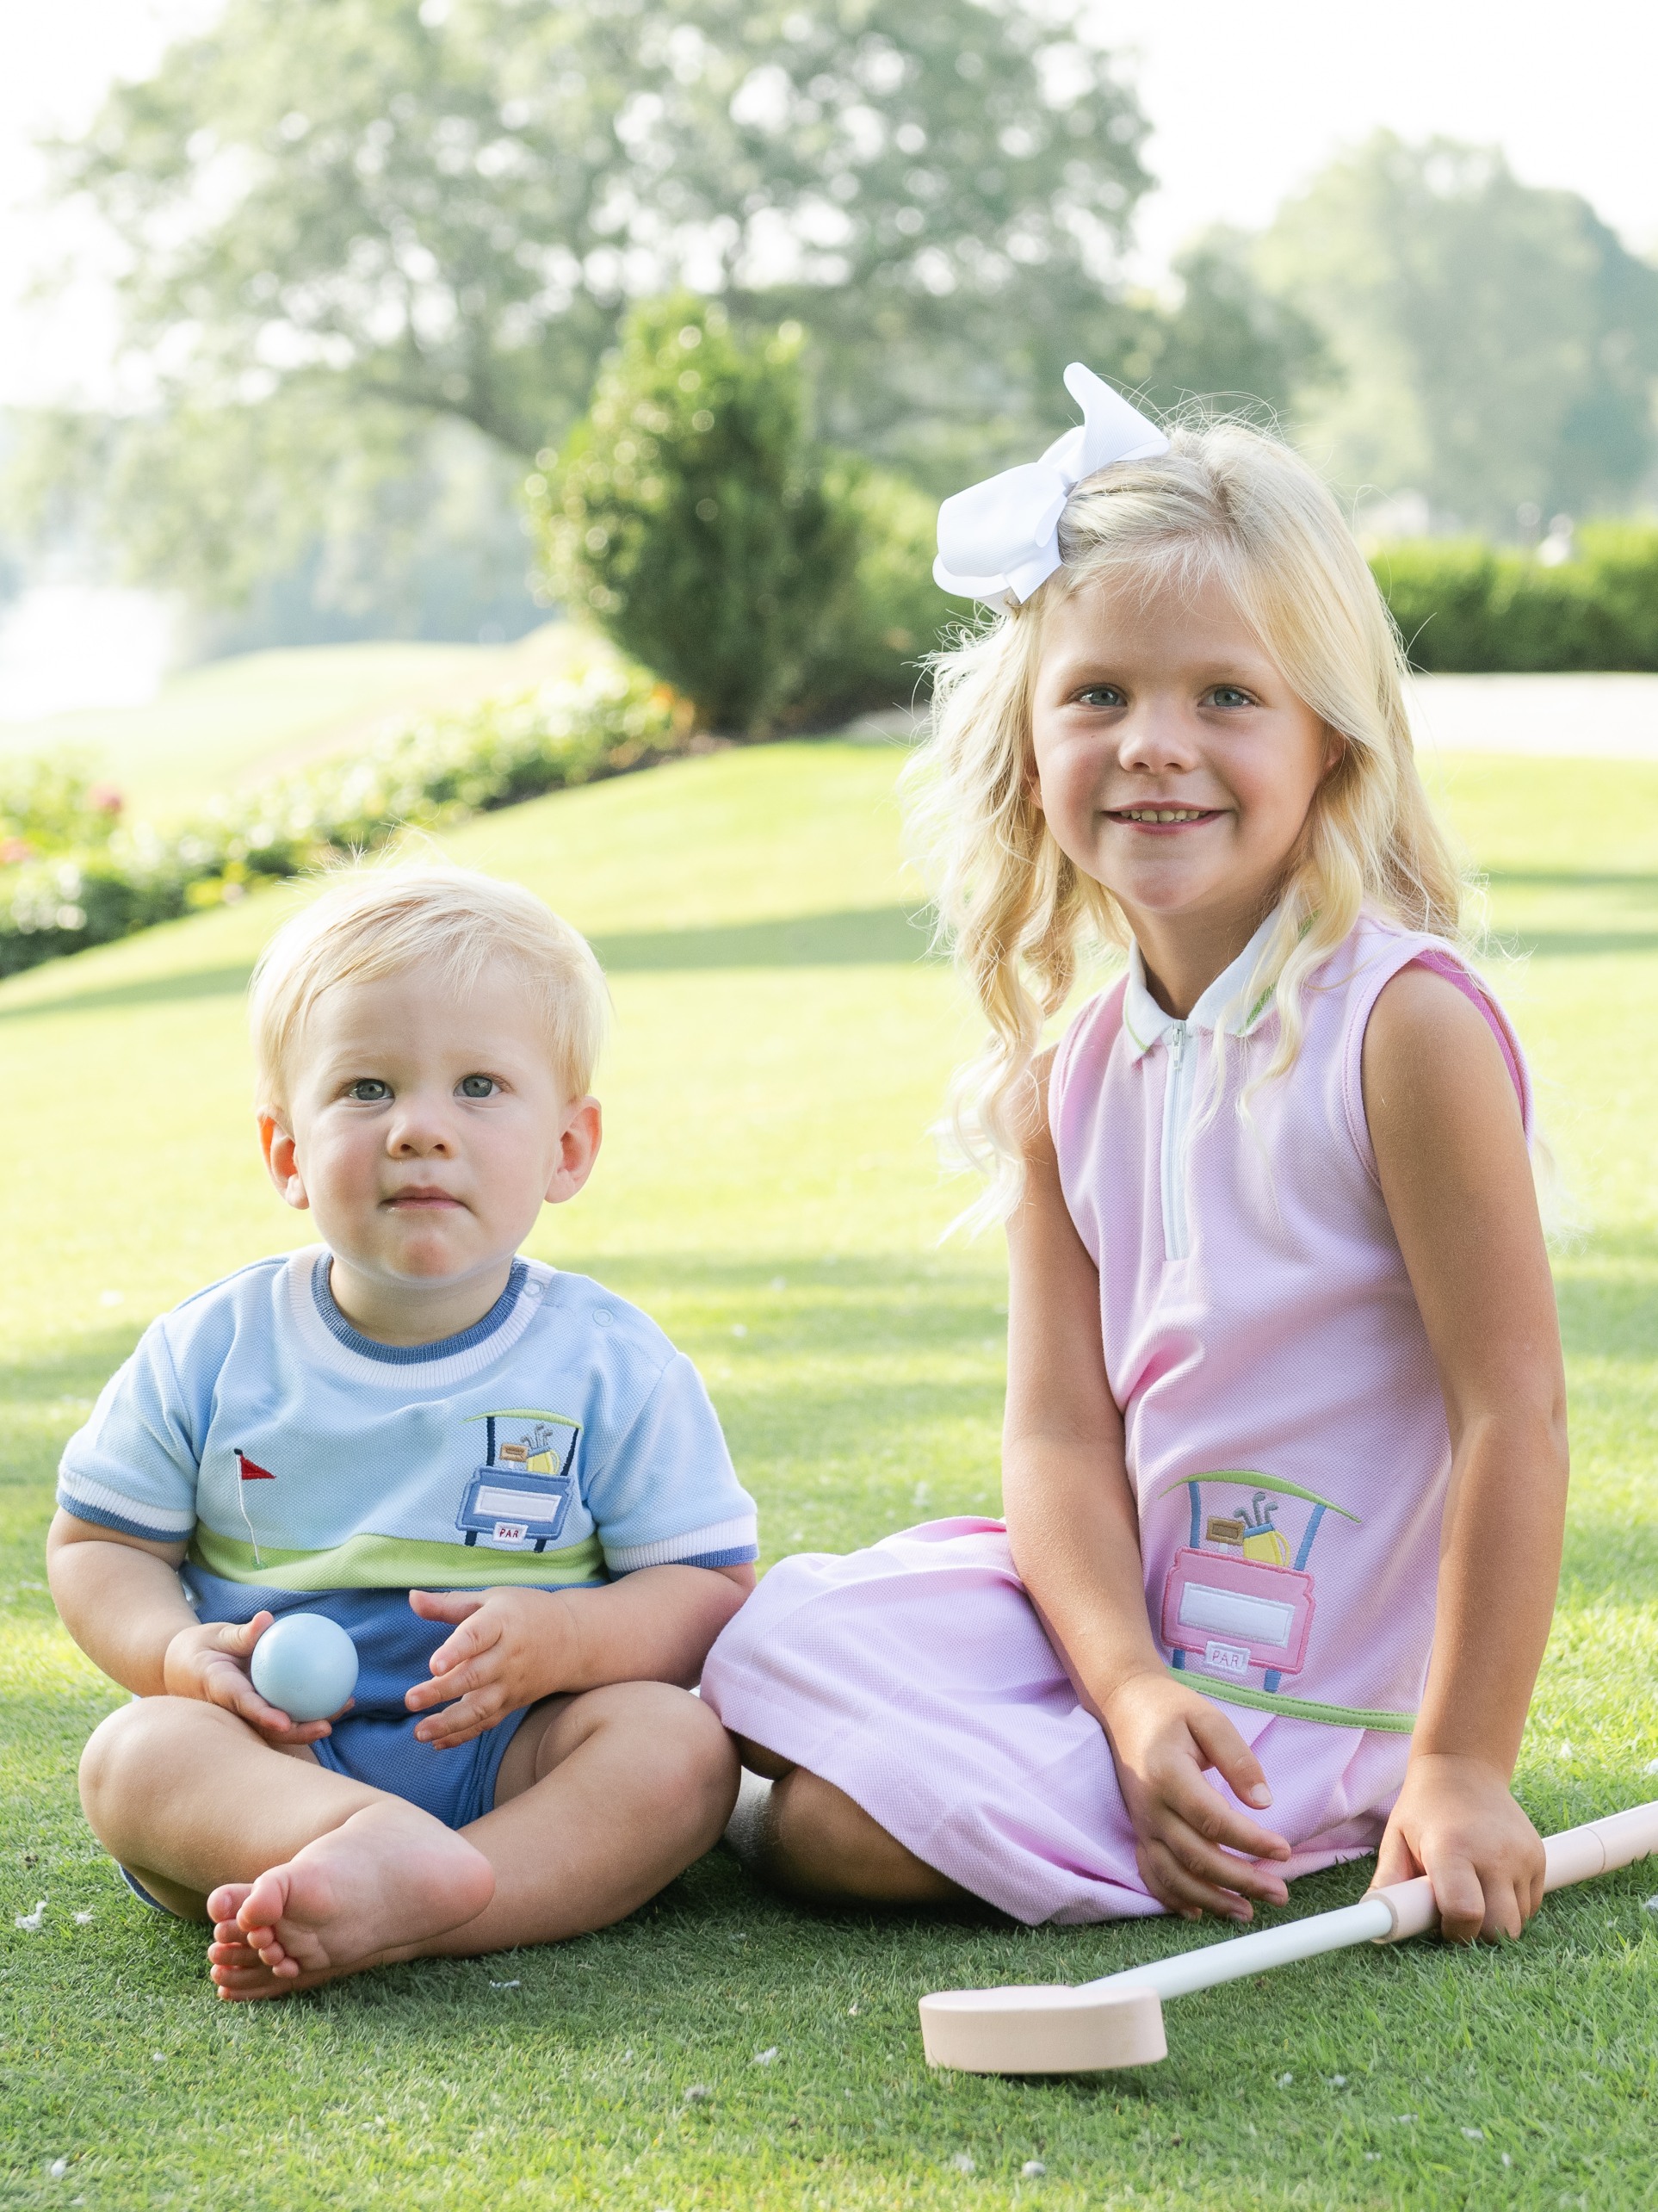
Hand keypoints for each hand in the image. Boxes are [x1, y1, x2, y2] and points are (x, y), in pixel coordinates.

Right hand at [161, 1613, 341, 1745]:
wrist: (178, 1669)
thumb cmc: (199, 1648)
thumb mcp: (215, 1636)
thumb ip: (242, 1634)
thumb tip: (267, 1619)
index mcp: (221, 1692)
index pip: (244, 1706)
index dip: (264, 1718)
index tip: (285, 1723)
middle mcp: (234, 1711)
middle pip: (267, 1728)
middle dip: (298, 1733)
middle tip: (328, 1725)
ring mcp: (247, 1714)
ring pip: (280, 1724)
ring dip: (312, 1720)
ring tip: (345, 1706)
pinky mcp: (257, 1709)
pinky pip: (284, 1708)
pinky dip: (309, 1704)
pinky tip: (338, 1691)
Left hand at [405, 1587, 572, 1748]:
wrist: (575, 1639)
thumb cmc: (525, 1612)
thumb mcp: (491, 1599)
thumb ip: (448, 1604)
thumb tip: (412, 1598)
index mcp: (501, 1622)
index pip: (478, 1635)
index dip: (456, 1650)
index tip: (433, 1665)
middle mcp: (508, 1656)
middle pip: (475, 1676)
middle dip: (442, 1691)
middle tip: (410, 1700)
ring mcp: (511, 1684)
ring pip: (481, 1707)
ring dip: (449, 1723)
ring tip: (419, 1732)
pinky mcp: (512, 1703)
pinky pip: (487, 1723)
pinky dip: (463, 1736)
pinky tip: (437, 1743)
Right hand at [1097, 1669, 1292, 1921]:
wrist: (1124, 1707)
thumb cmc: (1171, 1711)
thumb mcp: (1208, 1718)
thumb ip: (1237, 1757)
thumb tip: (1263, 1801)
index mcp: (1168, 1774)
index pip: (1212, 1818)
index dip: (1250, 1840)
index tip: (1283, 1850)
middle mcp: (1151, 1806)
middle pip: (1196, 1855)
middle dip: (1241, 1880)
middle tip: (1280, 1893)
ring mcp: (1142, 1823)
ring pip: (1174, 1875)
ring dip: (1211, 1900)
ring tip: (1247, 1912)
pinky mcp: (1139, 1831)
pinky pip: (1152, 1874)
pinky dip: (1174, 1899)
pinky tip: (1199, 1912)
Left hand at [1371, 1752, 1543, 1942]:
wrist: (1465, 1768)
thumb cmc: (1425, 1808)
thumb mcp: (1397, 1837)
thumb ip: (1389, 1882)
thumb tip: (1377, 1923)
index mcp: (1452, 1848)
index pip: (1466, 1912)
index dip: (1454, 1932)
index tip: (1441, 1924)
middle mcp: (1494, 1853)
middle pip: (1500, 1928)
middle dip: (1478, 1935)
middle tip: (1456, 1914)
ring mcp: (1522, 1856)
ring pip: (1518, 1920)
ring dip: (1495, 1920)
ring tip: (1472, 1890)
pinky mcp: (1539, 1857)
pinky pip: (1531, 1905)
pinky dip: (1511, 1906)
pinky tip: (1490, 1883)